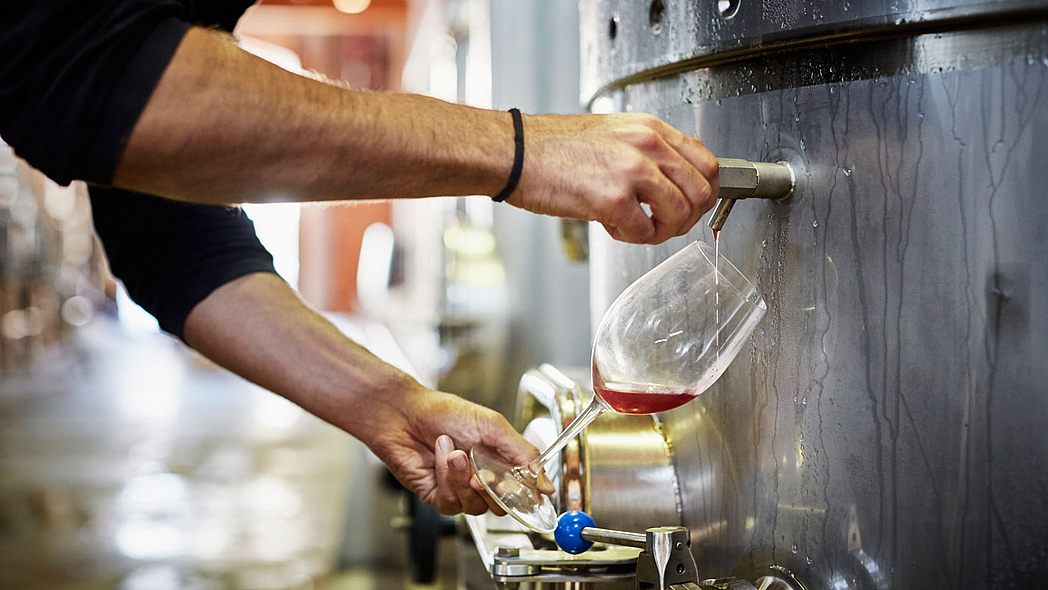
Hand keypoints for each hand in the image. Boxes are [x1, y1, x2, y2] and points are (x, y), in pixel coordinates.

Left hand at [363, 387, 553, 515]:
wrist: (406, 414)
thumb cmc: (445, 413)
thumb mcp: (493, 427)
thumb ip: (523, 454)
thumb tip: (546, 483)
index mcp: (501, 462)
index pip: (524, 491)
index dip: (525, 494)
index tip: (521, 488)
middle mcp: (483, 479)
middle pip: (502, 506)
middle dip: (493, 489)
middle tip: (484, 472)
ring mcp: (460, 490)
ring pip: (476, 506)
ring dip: (465, 478)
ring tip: (456, 453)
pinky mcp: (439, 497)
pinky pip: (452, 502)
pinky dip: (446, 477)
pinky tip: (442, 455)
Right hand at [509, 113, 719, 244]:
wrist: (514, 153)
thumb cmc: (553, 147)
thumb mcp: (612, 132)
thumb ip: (648, 149)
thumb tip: (677, 172)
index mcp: (649, 128)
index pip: (706, 162)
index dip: (704, 192)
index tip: (691, 204)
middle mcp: (646, 145)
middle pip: (701, 191)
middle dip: (687, 217)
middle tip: (664, 223)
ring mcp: (632, 171)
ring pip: (679, 214)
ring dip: (662, 230)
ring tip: (637, 226)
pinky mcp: (613, 199)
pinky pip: (645, 232)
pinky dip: (632, 237)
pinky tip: (611, 226)